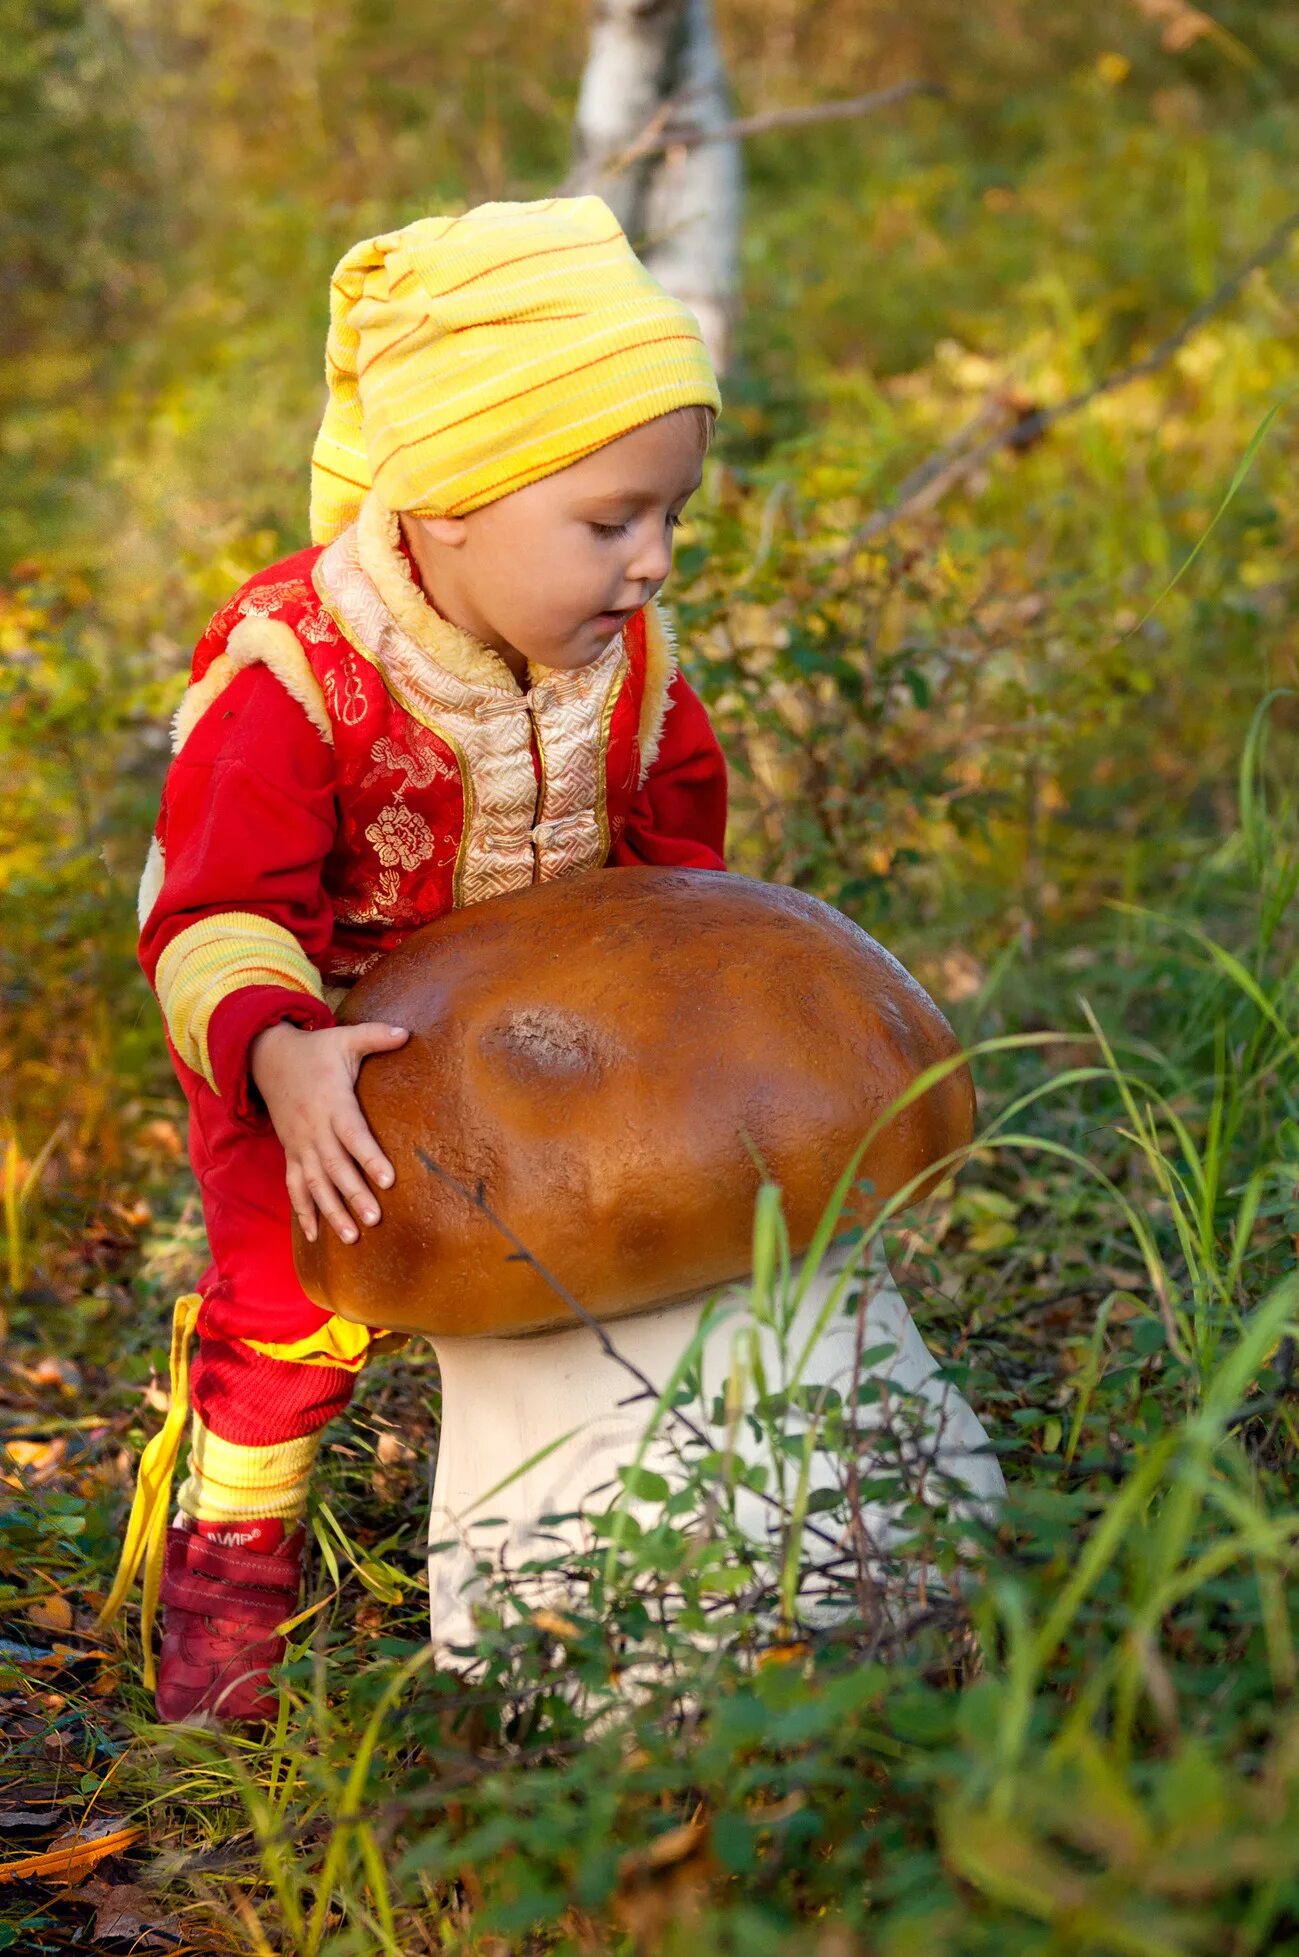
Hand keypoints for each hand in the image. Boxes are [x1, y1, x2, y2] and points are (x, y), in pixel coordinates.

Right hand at [249, 1020, 409, 1245]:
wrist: (266, 1057)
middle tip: (375, 1219)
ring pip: (315, 1183)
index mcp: (333, 1103)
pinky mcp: (290, 1153)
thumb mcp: (344, 1038)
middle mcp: (314, 1128)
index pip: (353, 1134)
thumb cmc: (315, 1050)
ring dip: (331, 1211)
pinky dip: (303, 1211)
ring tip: (352, 1237)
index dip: (369, 1157)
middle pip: (335, 1166)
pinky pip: (294, 1186)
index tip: (388, 1180)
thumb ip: (375, 1036)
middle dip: (354, 1194)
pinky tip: (315, 1237)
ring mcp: (299, 1144)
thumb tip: (407, 1032)